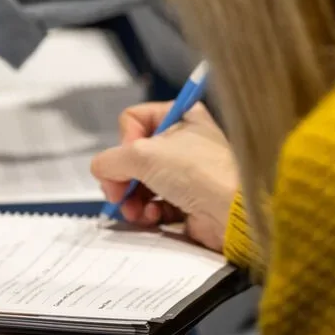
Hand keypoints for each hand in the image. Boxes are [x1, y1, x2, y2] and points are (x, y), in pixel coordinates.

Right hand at [90, 103, 237, 252]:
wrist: (232, 213)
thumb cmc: (201, 172)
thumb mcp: (142, 154)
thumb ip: (110, 159)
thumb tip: (101, 170)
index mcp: (181, 117)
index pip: (134, 120)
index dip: (125, 140)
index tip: (129, 156)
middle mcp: (185, 143)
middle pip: (133, 157)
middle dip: (123, 178)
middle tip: (119, 193)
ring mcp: (187, 175)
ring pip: (141, 184)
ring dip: (132, 200)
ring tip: (136, 210)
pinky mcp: (188, 203)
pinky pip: (154, 206)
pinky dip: (148, 214)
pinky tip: (152, 217)